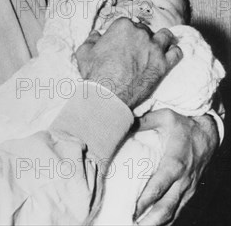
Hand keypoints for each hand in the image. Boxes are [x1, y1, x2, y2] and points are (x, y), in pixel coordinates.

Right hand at [75, 18, 181, 107]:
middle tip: (135, 49)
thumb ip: (91, 39)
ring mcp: (154, 48)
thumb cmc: (95, 73)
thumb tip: (95, 34)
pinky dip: (173, 53)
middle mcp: (141, 33)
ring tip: (156, 47)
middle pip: (144, 29)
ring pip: (165, 35)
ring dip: (161, 40)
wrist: (108, 94)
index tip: (121, 41)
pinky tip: (167, 57)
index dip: (123, 33)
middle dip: (140, 37)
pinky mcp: (163, 64)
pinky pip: (176, 52)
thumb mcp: (84, 52)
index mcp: (122, 26)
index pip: (126, 23)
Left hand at [134, 109, 218, 224]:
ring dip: (157, 223)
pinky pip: (178, 210)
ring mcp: (187, 188)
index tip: (132, 208)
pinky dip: (167, 220)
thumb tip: (123, 121)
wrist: (208, 132)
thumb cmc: (184, 124)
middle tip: (132, 225)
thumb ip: (143, 121)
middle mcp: (183, 179)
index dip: (146, 199)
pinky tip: (153, 225)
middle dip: (150, 220)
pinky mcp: (189, 192)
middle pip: (167, 206)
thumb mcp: (164, 117)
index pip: (159, 186)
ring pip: (173, 212)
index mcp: (175, 162)